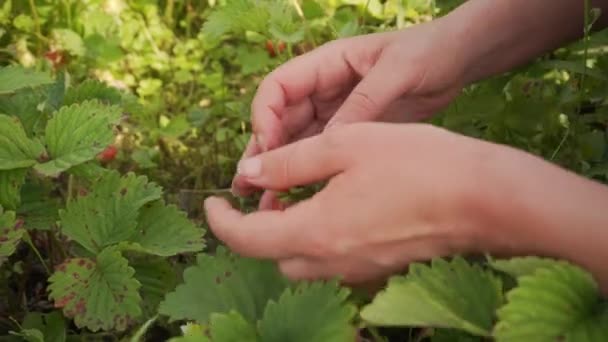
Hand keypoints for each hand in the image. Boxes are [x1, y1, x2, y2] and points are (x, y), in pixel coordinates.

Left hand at [208, 123, 499, 282]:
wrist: (484, 199)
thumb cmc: (416, 164)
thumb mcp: (345, 145)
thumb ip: (290, 163)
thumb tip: (249, 172)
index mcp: (315, 232)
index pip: (246, 239)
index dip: (220, 222)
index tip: (210, 203)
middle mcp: (332, 262)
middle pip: (273, 255)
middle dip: (257, 228)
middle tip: (264, 193)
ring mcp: (359, 270)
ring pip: (303, 261)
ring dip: (290, 234)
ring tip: (300, 196)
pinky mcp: (381, 267)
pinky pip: (335, 260)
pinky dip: (322, 238)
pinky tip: (341, 206)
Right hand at [232, 18, 467, 196]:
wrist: (458, 61)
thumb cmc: (427, 53)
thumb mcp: (395, 73)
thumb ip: (363, 104)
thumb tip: (330, 141)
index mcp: (326, 65)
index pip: (278, 88)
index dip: (265, 116)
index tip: (269, 146)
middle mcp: (324, 91)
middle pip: (280, 121)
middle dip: (263, 151)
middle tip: (246, 185)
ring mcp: (337, 113)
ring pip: (297, 143)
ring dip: (278, 168)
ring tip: (261, 200)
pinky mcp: (353, 134)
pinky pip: (323, 155)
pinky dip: (308, 175)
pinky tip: (298, 198)